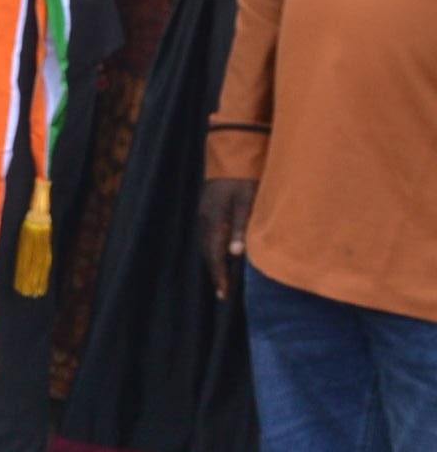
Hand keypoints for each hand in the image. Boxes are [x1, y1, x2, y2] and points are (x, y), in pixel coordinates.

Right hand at [200, 177, 256, 299]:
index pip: (215, 255)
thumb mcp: (247, 201)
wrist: (231, 156)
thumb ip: (241, 226)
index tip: (223, 295)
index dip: (219, 276)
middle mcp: (205, 221)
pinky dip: (215, 250)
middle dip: (215, 274)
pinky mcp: (208, 211)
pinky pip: (210, 237)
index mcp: (214, 221)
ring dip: (215, 262)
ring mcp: (204, 215)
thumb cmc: (244, 179)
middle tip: (224, 293)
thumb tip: (235, 254)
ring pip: (208, 246)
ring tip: (224, 279)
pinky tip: (223, 255)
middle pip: (208, 254)